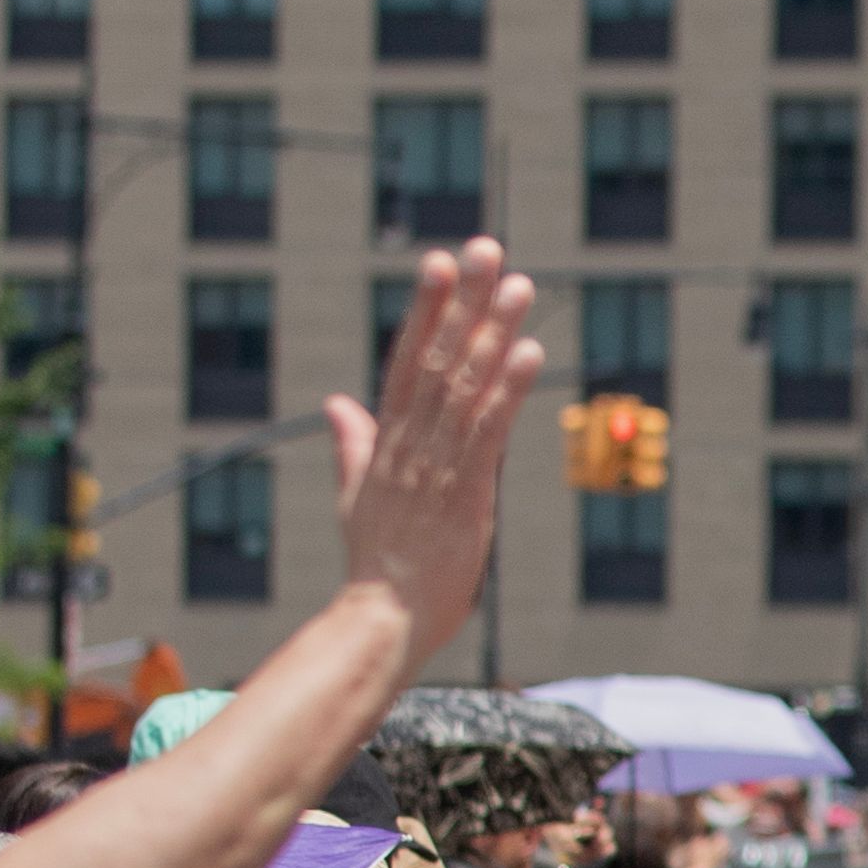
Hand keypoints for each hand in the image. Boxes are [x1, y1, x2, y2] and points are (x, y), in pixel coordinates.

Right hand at [327, 236, 543, 664]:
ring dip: (495, 332)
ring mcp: (436, 467)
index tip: (440, 261)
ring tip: (518, 285)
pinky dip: (509, 390)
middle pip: (438, 359)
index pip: (405, 362)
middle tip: (485, 248)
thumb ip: (351, 443)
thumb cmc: (376, 562)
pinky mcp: (466, 494)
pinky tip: (530, 352)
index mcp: (386, 442)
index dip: (424, 309)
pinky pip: (489, 432)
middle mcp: (409, 444)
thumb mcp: (356, 494)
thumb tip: (337, 402)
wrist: (382, 619)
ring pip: (466, 386)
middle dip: (463, 302)